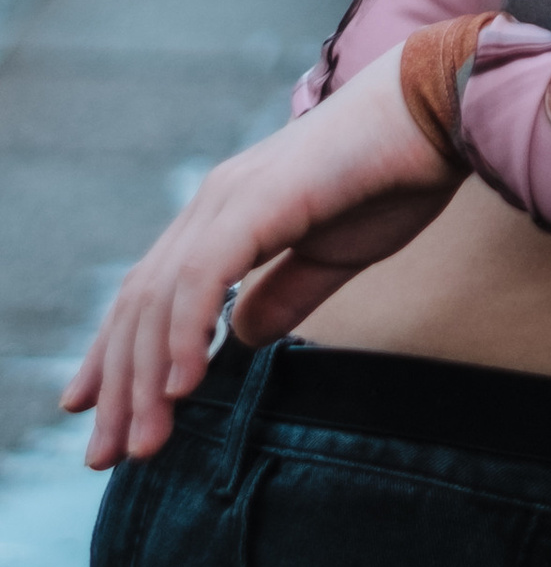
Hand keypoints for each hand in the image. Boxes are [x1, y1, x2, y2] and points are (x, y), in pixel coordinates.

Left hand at [64, 50, 458, 466]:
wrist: (438, 109)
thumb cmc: (396, 175)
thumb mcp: (332, 256)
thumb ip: (284, 296)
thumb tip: (241, 340)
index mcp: (226, 214)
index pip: (150, 293)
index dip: (116, 355)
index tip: (96, 415)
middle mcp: (212, 204)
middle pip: (140, 305)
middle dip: (119, 386)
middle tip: (105, 457)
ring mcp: (229, 199)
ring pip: (161, 300)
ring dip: (146, 378)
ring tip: (143, 443)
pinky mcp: (257, 202)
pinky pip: (203, 279)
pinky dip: (185, 334)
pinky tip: (181, 386)